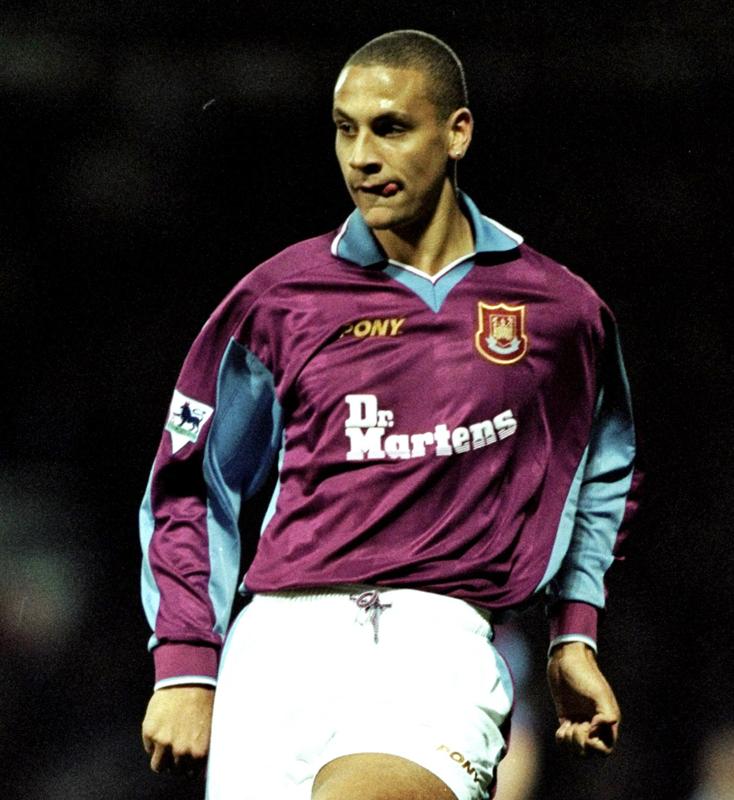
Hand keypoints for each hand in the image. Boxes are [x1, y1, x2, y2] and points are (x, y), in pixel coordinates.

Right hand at [142, 685, 214, 774]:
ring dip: (161, 758)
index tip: (185, 761)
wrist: (189, 678)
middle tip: (175, 748)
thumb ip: (200, 748)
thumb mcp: (209, 728)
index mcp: (199, 751)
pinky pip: (148, 747)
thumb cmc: (203, 700)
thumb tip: (195, 764)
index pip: (190, 773)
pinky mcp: (150, 732)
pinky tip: (161, 726)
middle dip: (174, 762)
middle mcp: (181, 751)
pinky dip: (152, 741)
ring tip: (165, 743)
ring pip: (158, 765)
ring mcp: (164, 742)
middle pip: (173, 770)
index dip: (187, 767)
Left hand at [547, 641, 619, 756]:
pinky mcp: (566, 718)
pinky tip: (561, 725)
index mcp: (607, 720)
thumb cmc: (584, 674)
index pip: (606, 749)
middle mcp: (594, 724)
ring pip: (576, 748)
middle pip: (589, 752)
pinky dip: (561, 738)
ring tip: (567, 726)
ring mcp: (579, 721)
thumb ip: (607, 715)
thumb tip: (595, 733)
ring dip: (570, 742)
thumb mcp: (598, 693)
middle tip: (575, 725)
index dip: (596, 747)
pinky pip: (564, 739)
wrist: (566, 660)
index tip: (587, 730)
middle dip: (580, 744)